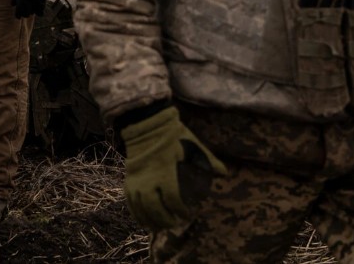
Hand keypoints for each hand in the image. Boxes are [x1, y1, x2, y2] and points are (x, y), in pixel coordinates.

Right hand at [120, 105, 226, 229]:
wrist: (146, 125)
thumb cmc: (172, 136)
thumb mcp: (191, 146)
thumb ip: (208, 161)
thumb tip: (224, 173)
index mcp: (164, 172)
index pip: (172, 199)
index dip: (181, 210)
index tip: (188, 214)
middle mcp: (148, 179)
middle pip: (154, 208)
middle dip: (164, 220)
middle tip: (174, 224)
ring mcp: (136, 180)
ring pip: (140, 208)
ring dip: (149, 220)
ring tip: (158, 228)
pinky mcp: (128, 179)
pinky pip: (129, 201)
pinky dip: (135, 213)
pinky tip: (143, 220)